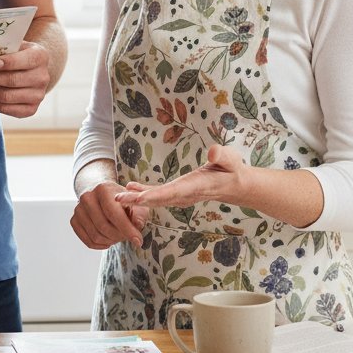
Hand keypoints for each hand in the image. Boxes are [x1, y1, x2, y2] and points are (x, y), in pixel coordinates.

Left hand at [0, 41, 50, 117]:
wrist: (32, 71)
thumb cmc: (18, 55)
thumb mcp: (15, 46)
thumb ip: (2, 49)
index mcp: (40, 57)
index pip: (25, 60)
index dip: (9, 62)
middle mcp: (42, 77)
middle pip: (12, 80)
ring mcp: (38, 96)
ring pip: (6, 96)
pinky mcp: (31, 109)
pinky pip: (6, 109)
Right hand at [71, 181, 146, 249]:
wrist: (102, 195)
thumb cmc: (121, 201)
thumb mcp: (134, 202)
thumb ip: (139, 213)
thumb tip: (137, 224)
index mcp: (103, 189)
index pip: (113, 213)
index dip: (127, 229)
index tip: (137, 241)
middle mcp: (87, 197)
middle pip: (103, 226)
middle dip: (119, 236)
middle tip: (128, 237)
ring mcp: (78, 209)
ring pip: (95, 236)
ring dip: (111, 241)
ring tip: (118, 236)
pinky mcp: (74, 220)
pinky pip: (88, 241)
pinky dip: (101, 245)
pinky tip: (108, 240)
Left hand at [115, 144, 244, 210]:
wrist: (235, 184)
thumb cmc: (232, 169)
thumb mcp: (230, 159)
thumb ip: (222, 156)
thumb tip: (213, 152)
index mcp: (194, 186)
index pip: (171, 193)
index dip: (154, 196)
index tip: (137, 199)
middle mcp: (184, 194)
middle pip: (158, 199)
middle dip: (137, 200)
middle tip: (116, 200)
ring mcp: (180, 196)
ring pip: (156, 198)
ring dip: (136, 198)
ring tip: (118, 196)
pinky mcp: (178, 192)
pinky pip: (159, 194)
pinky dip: (144, 192)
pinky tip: (131, 188)